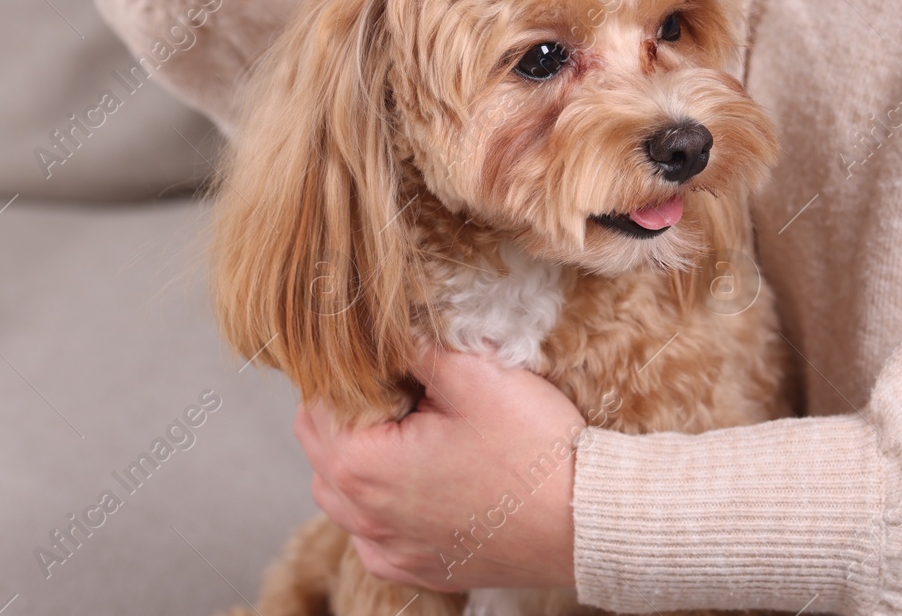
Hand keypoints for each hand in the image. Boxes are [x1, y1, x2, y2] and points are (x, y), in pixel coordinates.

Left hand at [295, 347, 584, 591]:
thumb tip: (385, 332)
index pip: (316, 404)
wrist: (586, 521)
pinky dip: (386, 503)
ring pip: (341, 493)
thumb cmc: (534, 451)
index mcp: (361, 466)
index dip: (349, 374)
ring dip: (362, 457)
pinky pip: (374, 531)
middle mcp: (363, 518)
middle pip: (320, 448)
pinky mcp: (417, 570)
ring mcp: (389, 551)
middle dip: (352, 413)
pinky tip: (427, 479)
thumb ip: (414, 345)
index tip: (390, 360)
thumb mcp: (475, 374)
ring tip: (417, 431)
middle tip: (407, 389)